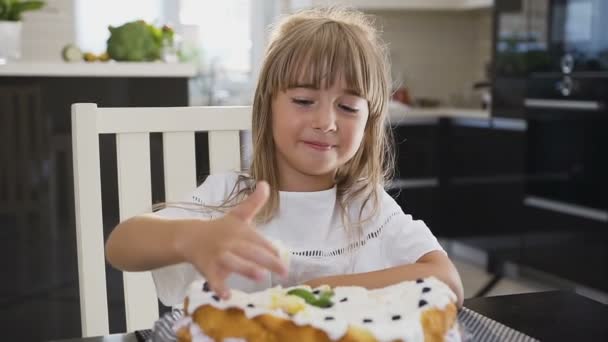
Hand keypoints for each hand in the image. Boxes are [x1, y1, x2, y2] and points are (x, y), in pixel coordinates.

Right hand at [174, 181, 287, 297]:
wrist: (190, 236)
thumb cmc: (220, 229)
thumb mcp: (238, 215)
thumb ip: (254, 202)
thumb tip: (266, 183)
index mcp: (241, 231)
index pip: (259, 240)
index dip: (270, 249)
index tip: (282, 256)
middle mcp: (231, 242)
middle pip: (250, 251)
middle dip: (267, 260)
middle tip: (283, 270)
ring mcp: (219, 255)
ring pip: (233, 262)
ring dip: (246, 268)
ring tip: (260, 276)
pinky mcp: (207, 267)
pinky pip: (213, 278)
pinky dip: (218, 286)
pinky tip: (227, 296)